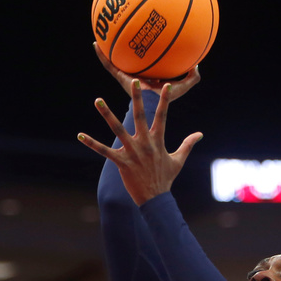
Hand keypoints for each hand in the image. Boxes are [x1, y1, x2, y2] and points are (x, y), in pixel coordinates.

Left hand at [77, 79, 202, 204]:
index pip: (162, 116)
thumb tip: (200, 134)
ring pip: (117, 129)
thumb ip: (188, 144)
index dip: (164, 100)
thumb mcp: (179, 160)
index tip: (165, 85)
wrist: (156, 198)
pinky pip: (104, 151)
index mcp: (158, 140)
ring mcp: (132, 152)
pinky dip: (91, 143)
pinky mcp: (121, 162)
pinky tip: (80, 135)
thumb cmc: (166, 178)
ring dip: (106, 114)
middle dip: (137, 98)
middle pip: (140, 116)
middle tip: (135, 82)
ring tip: (97, 100)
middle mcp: (145, 143)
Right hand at [94, 42, 200, 99]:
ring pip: (115, 60)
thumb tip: (196, 64)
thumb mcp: (182, 87)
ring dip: (108, 49)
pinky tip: (96, 44)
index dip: (145, 52)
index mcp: (149, 76)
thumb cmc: (167, 100)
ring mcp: (126, 76)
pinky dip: (102, 55)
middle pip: (129, 59)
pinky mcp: (120, 77)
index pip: (146, 63)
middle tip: (119, 33)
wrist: (152, 108)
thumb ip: (191, 77)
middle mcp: (136, 75)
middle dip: (125, 48)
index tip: (144, 38)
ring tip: (101, 34)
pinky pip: (109, 65)